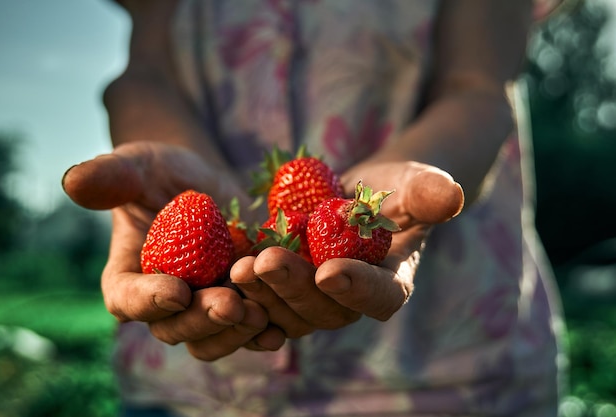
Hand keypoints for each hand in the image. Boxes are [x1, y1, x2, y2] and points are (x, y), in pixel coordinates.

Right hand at [62, 141, 285, 359]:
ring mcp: (203, 305)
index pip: (127, 299)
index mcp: (128, 275)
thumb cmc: (160, 172)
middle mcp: (164, 301)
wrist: (204, 180)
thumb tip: (73, 181)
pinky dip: (264, 331)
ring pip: (214, 337)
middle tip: (229, 304)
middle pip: (175, 328)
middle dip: (202, 320)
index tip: (175, 290)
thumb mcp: (136, 166)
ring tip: (259, 313)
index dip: (148, 301)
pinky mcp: (239, 302)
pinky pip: (248, 328)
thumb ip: (109, 176)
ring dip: (236, 332)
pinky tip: (281, 325)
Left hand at [230, 161, 463, 336]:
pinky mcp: (285, 290)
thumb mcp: (415, 184)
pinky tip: (223, 274)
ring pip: (288, 312)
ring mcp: (315, 300)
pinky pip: (264, 301)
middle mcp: (351, 302)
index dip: (357, 289)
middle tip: (267, 263)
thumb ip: (430, 193)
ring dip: (263, 294)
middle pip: (325, 311)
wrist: (359, 194)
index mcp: (390, 285)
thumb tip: (452, 194)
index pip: (379, 298)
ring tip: (238, 268)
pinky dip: (245, 293)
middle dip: (295, 288)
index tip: (331, 272)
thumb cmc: (395, 189)